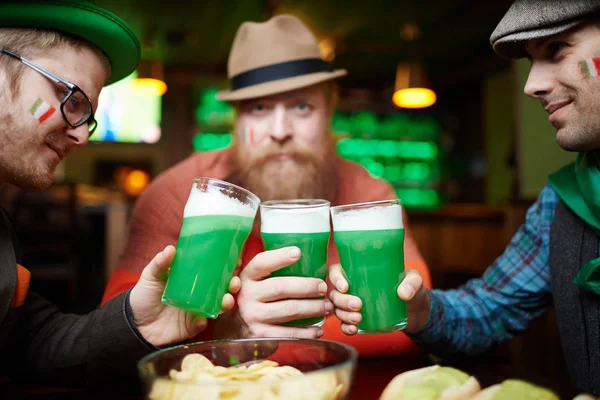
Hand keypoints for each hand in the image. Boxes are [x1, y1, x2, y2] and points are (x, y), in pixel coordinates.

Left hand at [129, 245, 240, 346]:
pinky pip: (203, 323)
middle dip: (233, 284)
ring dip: (226, 302)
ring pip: (218, 306)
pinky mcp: (193, 326)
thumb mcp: (151, 276)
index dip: (227, 265)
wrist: (134, 324)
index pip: (215, 270)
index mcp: (193, 279)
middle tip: (234, 281)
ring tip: (227, 300)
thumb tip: (171, 249)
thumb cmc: (144, 295)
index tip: (236, 258)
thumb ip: (160, 263)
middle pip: (222, 287)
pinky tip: (203, 318)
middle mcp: (200, 294)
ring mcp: (198, 310)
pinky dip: (205, 320)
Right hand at [214, 246, 331, 338]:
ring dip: (313, 308)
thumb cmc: (255, 297)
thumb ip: (271, 270)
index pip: (261, 263)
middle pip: (281, 287)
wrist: (235, 327)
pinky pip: (289, 333)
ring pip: (289, 310)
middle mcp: (247, 295)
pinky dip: (307, 332)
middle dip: (307, 287)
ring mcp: (253, 317)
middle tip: (324, 287)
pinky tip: (318, 329)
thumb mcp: (255, 281)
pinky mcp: (260, 335)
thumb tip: (304, 256)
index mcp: (247, 277)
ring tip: (327, 306)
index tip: (298, 252)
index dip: (279, 257)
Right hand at [328, 263, 430, 334]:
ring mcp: (353, 305)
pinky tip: (354, 330)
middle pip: (335, 293)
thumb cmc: (411, 288)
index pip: (337, 271)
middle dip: (342, 301)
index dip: (336, 278)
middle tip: (358, 305)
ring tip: (358, 319)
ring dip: (343, 315)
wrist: (417, 311)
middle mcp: (352, 288)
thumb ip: (411, 283)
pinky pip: (344, 325)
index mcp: (359, 272)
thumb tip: (403, 293)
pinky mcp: (358, 320)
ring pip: (337, 309)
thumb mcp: (414, 280)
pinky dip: (346, 328)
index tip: (345, 287)